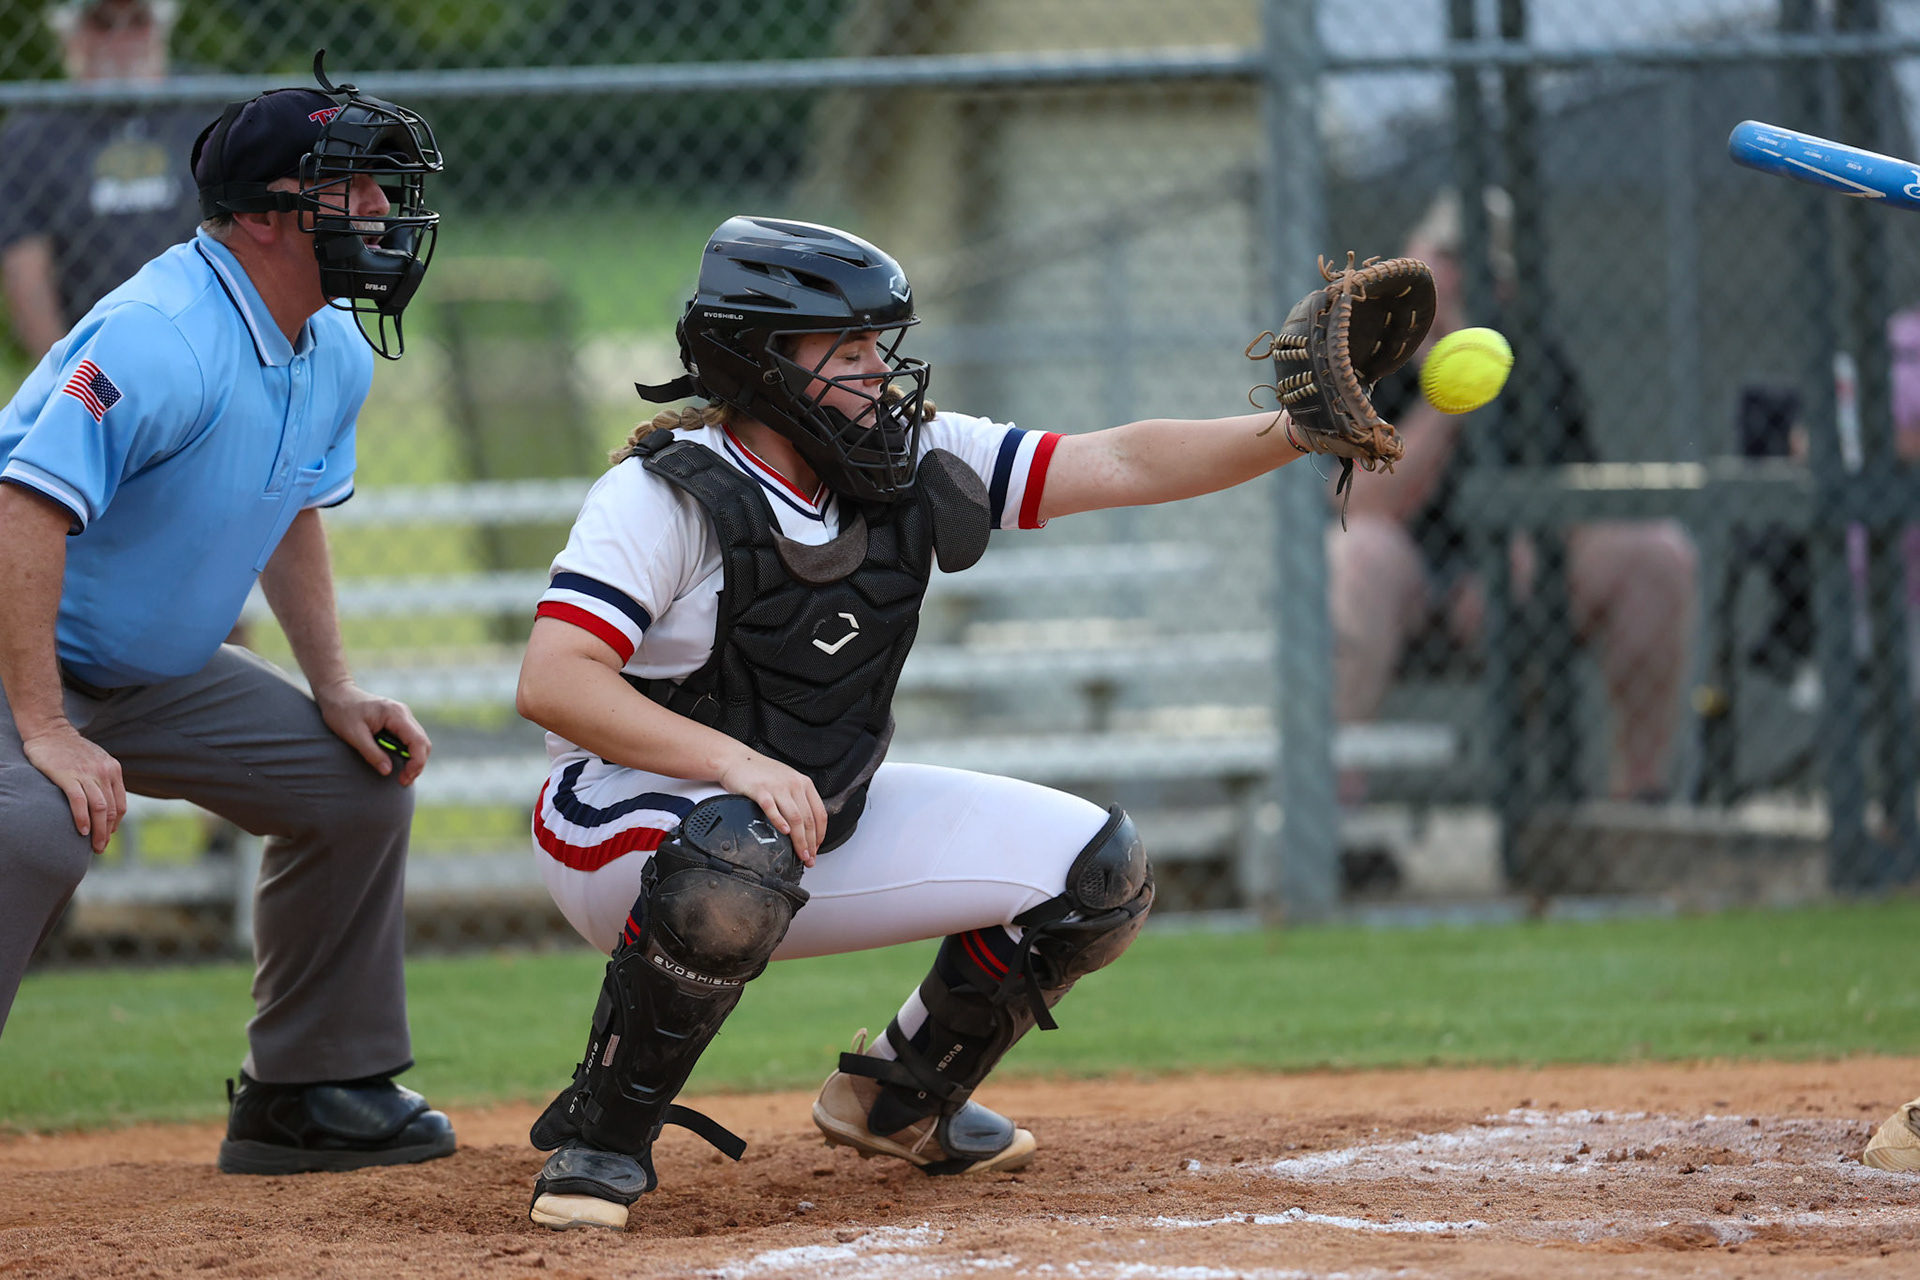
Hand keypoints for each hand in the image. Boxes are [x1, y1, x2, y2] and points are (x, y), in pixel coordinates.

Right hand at [21, 722, 124, 852]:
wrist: (50, 731)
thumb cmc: (71, 750)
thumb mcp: (96, 762)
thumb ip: (102, 780)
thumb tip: (105, 804)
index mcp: (114, 770)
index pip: (120, 804)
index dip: (116, 824)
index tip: (109, 836)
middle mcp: (105, 772)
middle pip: (112, 809)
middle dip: (108, 832)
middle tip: (101, 848)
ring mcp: (87, 774)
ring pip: (100, 808)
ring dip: (99, 831)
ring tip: (94, 846)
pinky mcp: (68, 776)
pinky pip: (80, 802)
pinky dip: (83, 818)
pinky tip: (82, 831)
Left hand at [314, 680, 430, 785]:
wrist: (336, 694)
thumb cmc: (341, 712)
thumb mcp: (353, 735)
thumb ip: (371, 753)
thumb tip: (388, 771)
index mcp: (396, 715)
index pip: (418, 742)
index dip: (416, 763)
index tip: (403, 778)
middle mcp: (404, 714)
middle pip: (423, 743)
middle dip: (417, 764)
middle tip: (402, 781)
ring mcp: (402, 716)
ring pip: (419, 742)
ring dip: (414, 760)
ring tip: (401, 775)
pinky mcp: (398, 721)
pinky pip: (411, 739)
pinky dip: (408, 753)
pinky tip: (398, 763)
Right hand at [715, 749, 826, 864]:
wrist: (736, 760)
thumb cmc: (760, 772)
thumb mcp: (787, 781)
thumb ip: (798, 799)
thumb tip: (807, 826)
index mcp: (803, 783)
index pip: (819, 813)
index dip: (820, 834)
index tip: (816, 847)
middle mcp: (793, 784)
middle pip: (808, 819)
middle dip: (811, 843)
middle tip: (809, 858)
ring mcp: (777, 787)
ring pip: (795, 818)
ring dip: (799, 839)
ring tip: (800, 853)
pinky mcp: (760, 790)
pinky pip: (772, 809)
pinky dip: (779, 822)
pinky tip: (783, 832)